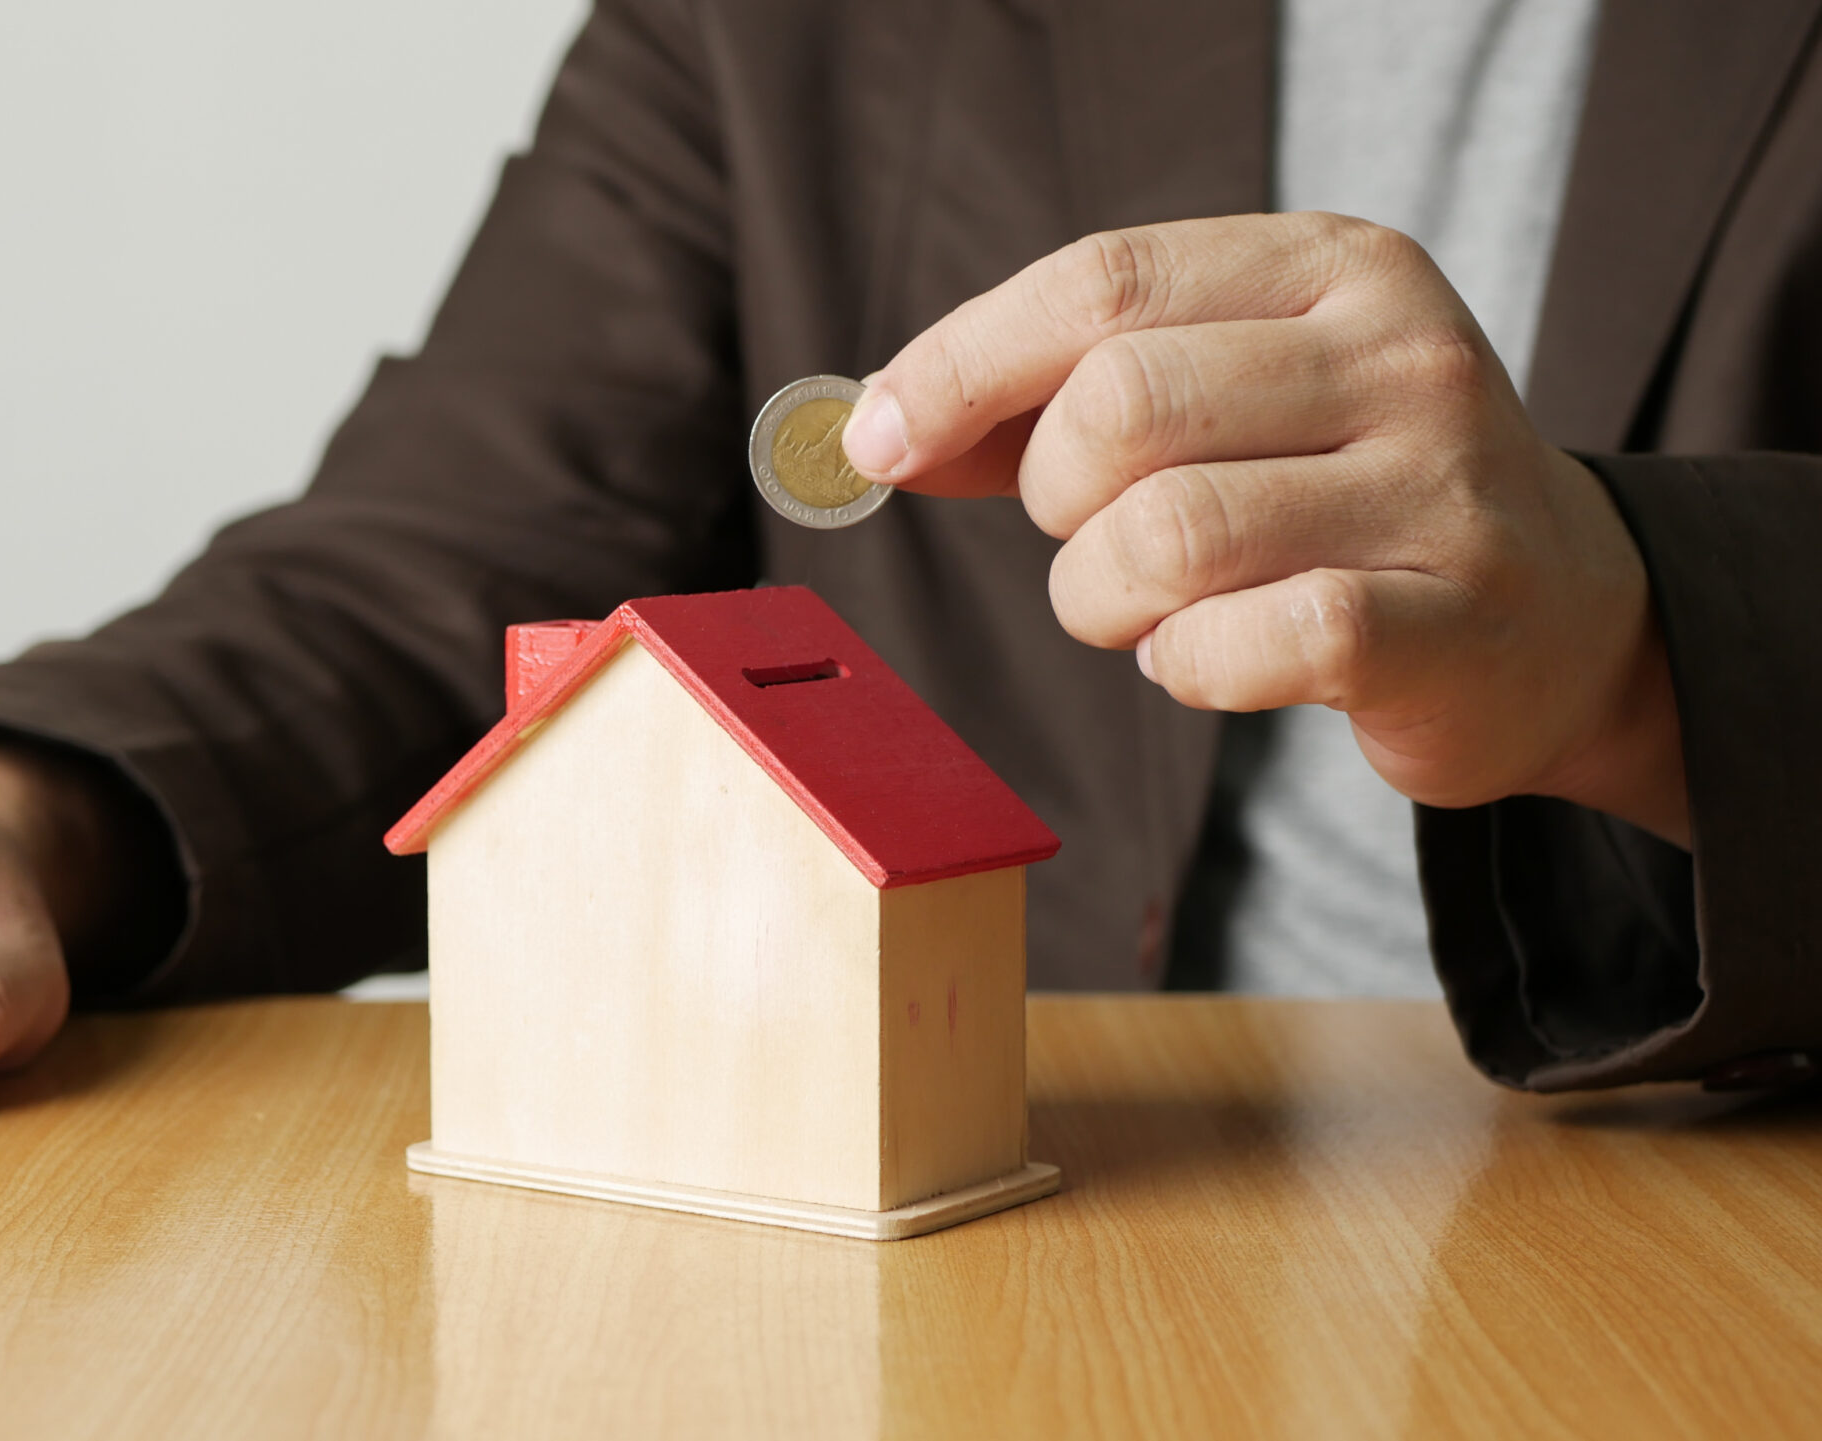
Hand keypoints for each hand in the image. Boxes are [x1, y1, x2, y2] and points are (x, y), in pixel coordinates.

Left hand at [843, 212, 1688, 846]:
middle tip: (1091, 536)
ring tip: (1147, 608)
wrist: (1561, 618)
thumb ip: (1054, 401)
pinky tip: (1212, 656)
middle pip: (1119, 406)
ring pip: (1164, 534)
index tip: (877, 436)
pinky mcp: (1448, 623)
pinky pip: (1240, 644)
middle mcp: (1399, 352)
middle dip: (1055, 496)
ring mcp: (1440, 485)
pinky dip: (1183, 666)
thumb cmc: (1344, 498)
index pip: (1101, 281)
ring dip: (1103, 596)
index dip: (961, 364)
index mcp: (1330, 265)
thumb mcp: (1227, 401)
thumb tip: (877, 431)